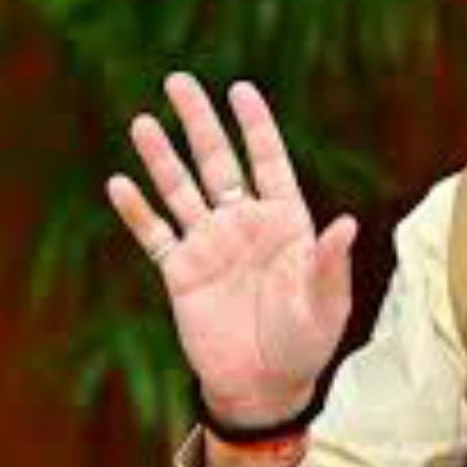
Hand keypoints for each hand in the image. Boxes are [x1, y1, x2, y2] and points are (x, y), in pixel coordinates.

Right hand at [106, 72, 356, 426]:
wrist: (265, 385)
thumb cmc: (306, 341)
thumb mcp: (326, 303)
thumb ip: (330, 263)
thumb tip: (347, 223)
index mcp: (286, 221)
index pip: (269, 160)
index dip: (255, 125)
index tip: (240, 88)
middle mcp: (245, 223)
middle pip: (218, 162)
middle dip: (199, 123)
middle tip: (179, 81)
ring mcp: (210, 245)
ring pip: (181, 191)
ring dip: (162, 158)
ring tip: (142, 121)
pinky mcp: (181, 273)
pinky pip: (155, 235)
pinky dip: (137, 212)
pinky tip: (119, 183)